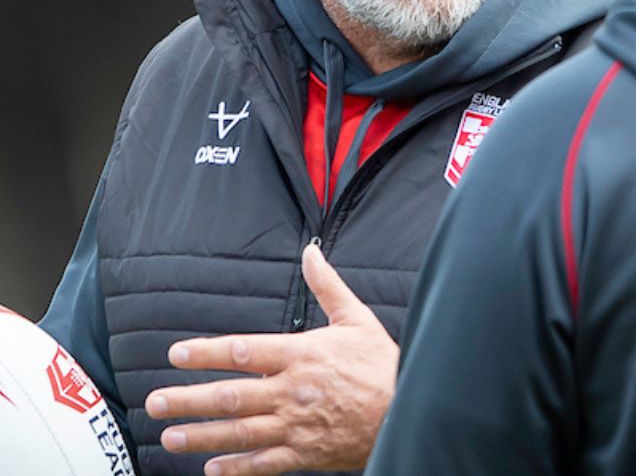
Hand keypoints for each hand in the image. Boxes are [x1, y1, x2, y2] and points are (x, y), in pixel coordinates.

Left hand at [146, 244, 398, 475]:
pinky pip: (264, 462)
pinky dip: (236, 468)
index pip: (244, 351)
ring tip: (170, 436)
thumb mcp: (357, 319)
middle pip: (230, 396)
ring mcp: (297, 425)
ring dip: (200, 436)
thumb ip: (327, 286)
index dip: (206, 352)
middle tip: (155, 402)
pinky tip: (212, 467)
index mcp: (302, 355)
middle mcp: (292, 391)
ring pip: (239, 432)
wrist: (410, 408)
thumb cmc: (384, 364)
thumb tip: (311, 252)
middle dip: (188, 399)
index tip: (177, 354)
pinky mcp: (306, 452)